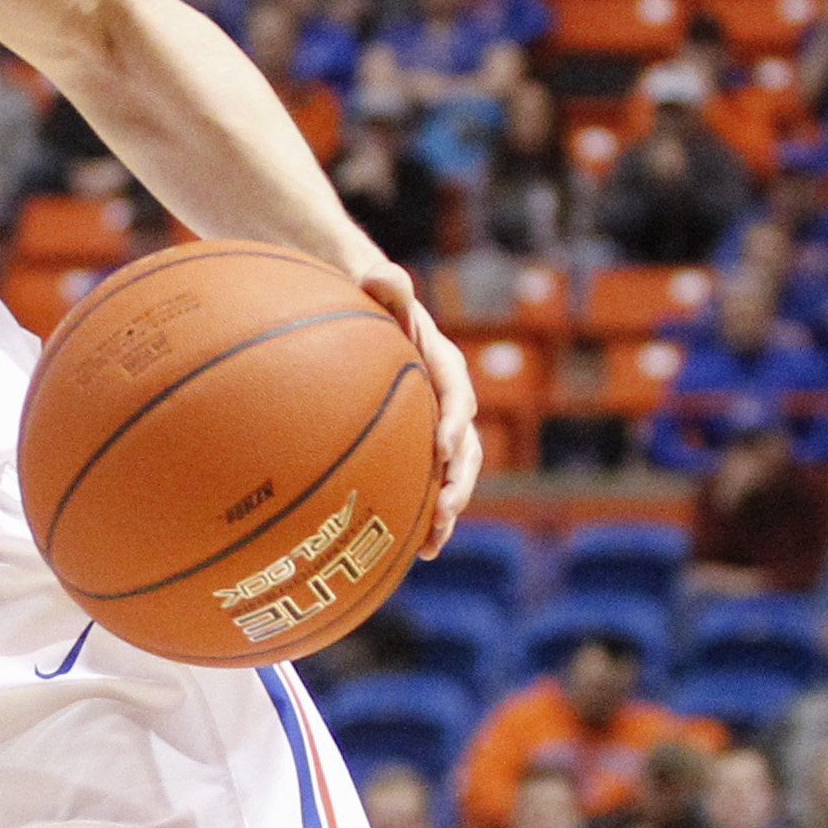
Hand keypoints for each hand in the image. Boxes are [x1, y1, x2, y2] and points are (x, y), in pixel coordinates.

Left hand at [353, 261, 479, 555]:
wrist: (361, 310)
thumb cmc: (366, 299)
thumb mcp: (374, 285)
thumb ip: (384, 282)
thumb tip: (383, 275)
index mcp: (442, 364)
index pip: (456, 391)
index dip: (454, 419)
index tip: (444, 446)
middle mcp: (447, 398)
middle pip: (466, 444)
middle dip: (459, 479)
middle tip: (445, 509)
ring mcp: (433, 426)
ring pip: (453, 474)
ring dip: (448, 508)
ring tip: (432, 543)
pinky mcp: (417, 446)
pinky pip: (427, 484)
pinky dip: (425, 515)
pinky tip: (413, 552)